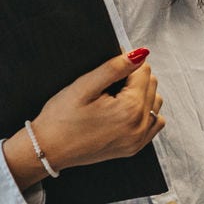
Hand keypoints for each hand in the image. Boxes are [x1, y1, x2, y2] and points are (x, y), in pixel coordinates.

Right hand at [5, 49, 165, 187]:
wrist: (48, 150)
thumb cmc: (60, 118)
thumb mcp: (84, 86)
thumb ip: (114, 68)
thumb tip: (140, 54)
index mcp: (129, 110)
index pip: (143, 71)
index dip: (126, 63)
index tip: (110, 66)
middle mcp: (140, 127)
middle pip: (152, 86)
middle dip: (134, 78)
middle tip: (108, 84)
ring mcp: (138, 140)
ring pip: (155, 103)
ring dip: (141, 94)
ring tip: (115, 96)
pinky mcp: (134, 148)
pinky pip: (154, 123)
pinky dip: (145, 112)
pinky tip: (125, 110)